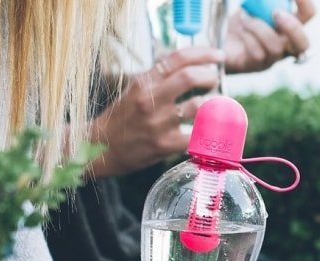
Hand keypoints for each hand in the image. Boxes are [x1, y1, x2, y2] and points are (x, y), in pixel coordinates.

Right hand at [87, 47, 224, 177]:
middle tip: (213, 81)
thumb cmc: (121, 119)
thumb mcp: (134, 90)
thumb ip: (158, 78)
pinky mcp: (164, 144)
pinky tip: (207, 130)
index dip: (203, 53)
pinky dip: (206, 132)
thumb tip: (188, 66)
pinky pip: (196, 135)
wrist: (102, 148)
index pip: (178, 58)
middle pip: (190, 77)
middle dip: (209, 77)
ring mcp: (158, 123)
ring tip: (211, 107)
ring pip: (198, 106)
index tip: (217, 55)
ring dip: (211, 105)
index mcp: (144, 82)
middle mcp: (150, 99)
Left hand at [225, 0, 314, 73]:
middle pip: (303, 44)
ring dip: (259, 27)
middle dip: (292, 27)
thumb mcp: (254, 6)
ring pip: (276, 47)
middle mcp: (284, 46)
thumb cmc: (241, 21)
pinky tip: (240, 29)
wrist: (219, 41)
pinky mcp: (254, 66)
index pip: (308, 15)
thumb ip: (265, 1)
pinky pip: (257, 54)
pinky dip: (248, 36)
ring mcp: (270, 59)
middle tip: (276, 13)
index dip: (305, 2)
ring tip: (244, 18)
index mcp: (289, 27)